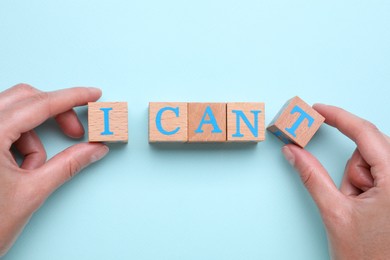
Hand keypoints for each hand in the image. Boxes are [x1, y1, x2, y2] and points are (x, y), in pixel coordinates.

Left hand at [0, 84, 108, 255]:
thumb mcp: (31, 192)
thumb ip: (67, 166)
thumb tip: (94, 149)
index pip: (39, 105)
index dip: (72, 97)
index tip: (92, 95)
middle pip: (25, 99)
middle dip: (55, 112)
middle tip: (76, 131)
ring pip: (14, 113)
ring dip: (34, 136)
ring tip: (35, 168)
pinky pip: (4, 128)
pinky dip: (20, 144)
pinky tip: (20, 169)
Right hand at [282, 104, 389, 259]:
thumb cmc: (368, 256)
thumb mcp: (335, 213)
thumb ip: (312, 177)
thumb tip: (293, 152)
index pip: (366, 134)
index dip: (340, 118)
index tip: (320, 109)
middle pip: (369, 149)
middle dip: (352, 170)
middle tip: (348, 195)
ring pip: (372, 162)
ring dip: (358, 181)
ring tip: (358, 207)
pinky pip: (377, 173)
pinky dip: (364, 184)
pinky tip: (366, 206)